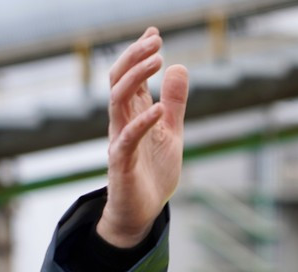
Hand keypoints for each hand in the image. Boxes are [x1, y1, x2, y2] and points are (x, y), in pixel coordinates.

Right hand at [96, 27, 188, 247]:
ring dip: (136, 79)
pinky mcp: (121, 163)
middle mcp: (120, 123)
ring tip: (157, 60)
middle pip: (119, 81)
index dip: (140, 54)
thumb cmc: (152, 171)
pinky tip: (158, 109)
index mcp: (132, 114)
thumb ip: (174, 102)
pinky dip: (142, 122)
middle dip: (135, 58)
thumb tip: (180, 67)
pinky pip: (126, 139)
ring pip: (117, 102)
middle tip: (155, 40)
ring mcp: (119, 141)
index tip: (155, 32)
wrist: (142, 211)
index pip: (131, 77)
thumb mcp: (171, 131)